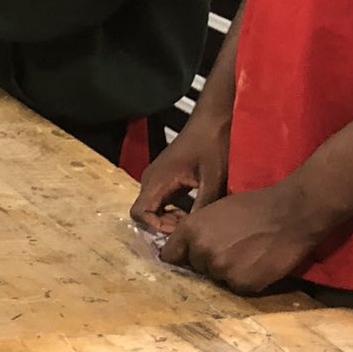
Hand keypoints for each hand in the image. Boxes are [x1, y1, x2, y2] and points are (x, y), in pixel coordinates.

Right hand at [132, 115, 230, 229]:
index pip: (139, 213)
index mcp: (158, 179)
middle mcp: (151, 179)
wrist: (213, 120)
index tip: (179, 231)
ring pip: (152, 209)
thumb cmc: (212, 143)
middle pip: (144, 214)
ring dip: (169, 220)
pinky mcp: (165, 178)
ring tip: (193, 223)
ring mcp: (157, 178)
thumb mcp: (213, 178)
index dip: (156, 228)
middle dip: (164, 227)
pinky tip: (192, 214)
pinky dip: (172, 212)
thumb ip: (203, 205)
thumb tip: (197, 231)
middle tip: (189, 232)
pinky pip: (161, 202)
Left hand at [162, 182, 324, 294]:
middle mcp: (201, 252)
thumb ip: (198, 229)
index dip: (181, 256)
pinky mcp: (242, 284)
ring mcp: (221, 270)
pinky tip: (258, 263)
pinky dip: (246, 279)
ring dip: (227, 270)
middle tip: (231, 248)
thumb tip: (187, 248)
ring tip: (247, 254)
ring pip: (216, 278)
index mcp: (191, 230)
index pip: (170, 255)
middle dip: (207, 261)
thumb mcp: (216, 210)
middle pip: (195, 267)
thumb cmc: (255, 205)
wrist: (291, 213)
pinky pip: (237, 287)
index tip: (188, 257)